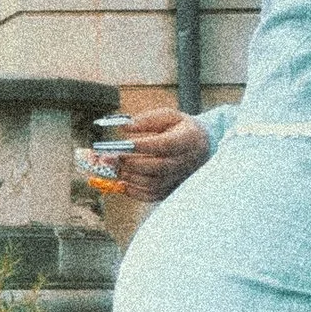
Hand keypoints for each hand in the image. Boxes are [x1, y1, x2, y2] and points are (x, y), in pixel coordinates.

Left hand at [95, 107, 209, 202]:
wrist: (203, 145)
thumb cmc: (181, 128)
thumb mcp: (169, 116)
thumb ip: (147, 120)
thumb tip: (124, 128)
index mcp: (188, 139)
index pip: (165, 145)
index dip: (143, 145)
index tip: (122, 142)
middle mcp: (187, 161)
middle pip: (157, 167)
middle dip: (129, 163)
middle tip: (107, 157)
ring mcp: (181, 178)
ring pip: (153, 183)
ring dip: (129, 176)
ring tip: (113, 167)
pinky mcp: (173, 189)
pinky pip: (152, 195)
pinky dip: (134, 191)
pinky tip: (122, 181)